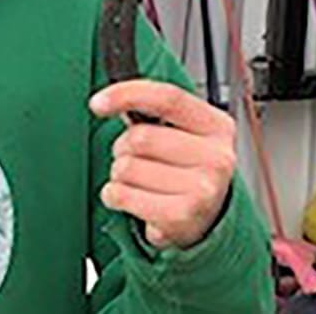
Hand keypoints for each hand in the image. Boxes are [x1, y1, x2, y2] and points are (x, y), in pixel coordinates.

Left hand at [89, 80, 236, 248]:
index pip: (168, 98)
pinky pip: (123, 195)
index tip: (97, 103)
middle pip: (140, 137)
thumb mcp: (183, 134)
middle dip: (123, 147)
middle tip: (136, 159)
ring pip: (127, 167)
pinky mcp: (182, 216)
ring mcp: (203, 189)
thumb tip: (109, 99)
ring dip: (119, 175)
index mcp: (217, 126)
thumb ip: (154, 112)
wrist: (206, 220)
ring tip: (139, 183)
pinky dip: (115, 196)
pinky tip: (131, 199)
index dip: (127, 95)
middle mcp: (217, 157)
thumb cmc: (188, 171)